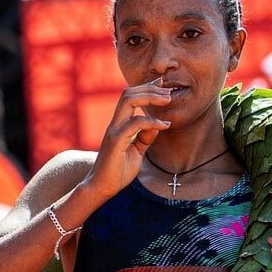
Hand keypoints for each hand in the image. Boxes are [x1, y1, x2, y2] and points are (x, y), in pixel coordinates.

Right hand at [83, 78, 171, 199]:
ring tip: (167, 100)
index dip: (146, 88)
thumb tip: (156, 126)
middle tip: (168, 92)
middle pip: (128, 93)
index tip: (162, 84)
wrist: (102, 187)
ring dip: (150, 97)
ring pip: (128, 100)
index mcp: (119, 124)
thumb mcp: (137, 152)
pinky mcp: (115, 141)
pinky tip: (163, 125)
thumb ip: (145, 138)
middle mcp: (115, 124)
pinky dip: (151, 121)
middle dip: (149, 88)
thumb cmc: (118, 171)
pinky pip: (134, 124)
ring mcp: (113, 130)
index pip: (130, 97)